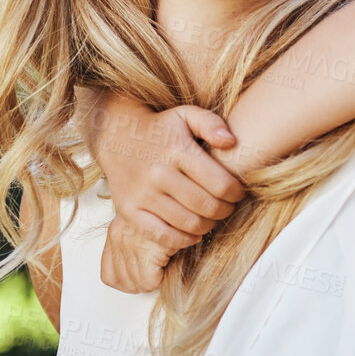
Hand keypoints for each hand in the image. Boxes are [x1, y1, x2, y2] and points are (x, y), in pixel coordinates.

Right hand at [85, 95, 245, 291]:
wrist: (116, 137)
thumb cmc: (161, 129)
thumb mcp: (186, 115)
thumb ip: (212, 124)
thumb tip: (231, 142)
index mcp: (177, 151)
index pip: (220, 183)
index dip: (236, 193)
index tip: (238, 192)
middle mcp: (158, 174)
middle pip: (207, 206)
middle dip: (225, 210)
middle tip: (228, 206)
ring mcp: (142, 195)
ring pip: (188, 223)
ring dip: (208, 225)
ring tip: (212, 217)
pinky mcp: (128, 211)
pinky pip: (162, 236)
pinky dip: (183, 240)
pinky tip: (193, 233)